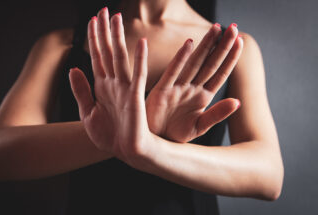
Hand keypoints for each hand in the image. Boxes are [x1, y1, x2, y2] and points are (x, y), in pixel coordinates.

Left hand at [68, 8, 150, 164]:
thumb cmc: (109, 135)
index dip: (93, 39)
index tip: (91, 21)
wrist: (125, 152)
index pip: (96, 57)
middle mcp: (113, 83)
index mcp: (102, 86)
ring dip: (118, 38)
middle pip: (107, 52)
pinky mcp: (135, 97)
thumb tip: (72, 68)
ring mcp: (125, 89)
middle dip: (104, 31)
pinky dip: (140, 60)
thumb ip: (81, 90)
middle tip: (104, 10)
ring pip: (120, 58)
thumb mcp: (87, 113)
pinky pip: (138, 76)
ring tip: (116, 19)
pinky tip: (141, 44)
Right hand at [146, 23, 242, 142]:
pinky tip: (189, 44)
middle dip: (221, 45)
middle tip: (232, 27)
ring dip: (205, 46)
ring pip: (194, 63)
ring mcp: (177, 88)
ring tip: (216, 29)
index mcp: (203, 96)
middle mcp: (192, 88)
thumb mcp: (200, 126)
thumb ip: (217, 114)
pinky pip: (172, 72)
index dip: (230, 58)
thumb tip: (237, 102)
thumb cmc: (176, 134)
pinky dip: (180, 59)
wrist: (156, 142)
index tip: (240, 42)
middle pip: (209, 63)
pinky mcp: (161, 90)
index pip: (220, 74)